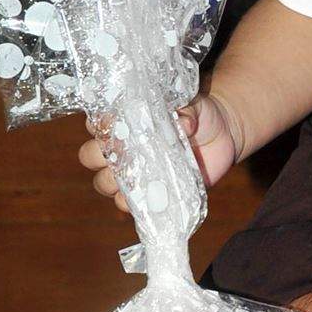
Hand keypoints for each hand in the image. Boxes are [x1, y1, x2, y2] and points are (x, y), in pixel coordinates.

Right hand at [78, 94, 242, 211]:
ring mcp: (132, 172)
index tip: (111, 127)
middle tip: (120, 155)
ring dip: (112, 184)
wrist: (221, 135)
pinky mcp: (148, 193)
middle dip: (98, 158)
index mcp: (124, 121)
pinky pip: (128, 204)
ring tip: (133, 180)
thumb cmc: (199, 114)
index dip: (98, 127)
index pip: (96, 124)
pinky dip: (133, 205)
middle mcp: (121, 147)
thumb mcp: (194, 106)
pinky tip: (146, 201)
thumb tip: (183, 123)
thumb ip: (186, 110)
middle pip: (90, 156)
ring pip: (104, 183)